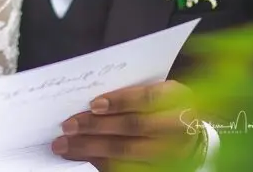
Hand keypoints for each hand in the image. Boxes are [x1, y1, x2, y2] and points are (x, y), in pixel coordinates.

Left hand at [52, 81, 203, 170]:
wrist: (189, 129)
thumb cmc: (162, 102)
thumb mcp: (155, 87)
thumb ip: (129, 89)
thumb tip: (89, 100)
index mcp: (177, 98)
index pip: (147, 98)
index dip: (119, 101)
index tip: (93, 104)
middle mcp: (177, 127)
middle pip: (132, 127)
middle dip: (95, 126)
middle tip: (67, 126)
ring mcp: (170, 153)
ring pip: (125, 152)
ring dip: (89, 148)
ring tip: (64, 145)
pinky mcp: (158, 169)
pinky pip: (124, 169)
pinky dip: (98, 162)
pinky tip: (79, 156)